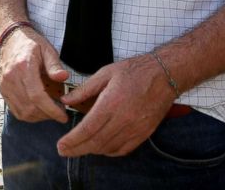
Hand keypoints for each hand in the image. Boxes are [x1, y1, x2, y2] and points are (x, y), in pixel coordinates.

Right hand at [0, 28, 69, 123]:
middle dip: (47, 114)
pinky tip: (38, 109)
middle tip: (59, 112)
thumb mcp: (47, 49)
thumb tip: (63, 77)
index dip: (51, 109)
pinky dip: (28, 115)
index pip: (37, 96)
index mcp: (23, 67)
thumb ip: (54, 65)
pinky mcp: (2, 90)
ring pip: (22, 112)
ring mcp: (5, 86)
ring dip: (38, 117)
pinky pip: (15, 110)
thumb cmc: (30, 44)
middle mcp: (11, 78)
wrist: (11, 39)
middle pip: (30, 107)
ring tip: (49, 110)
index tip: (63, 116)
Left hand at [57, 54, 175, 157]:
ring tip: (78, 148)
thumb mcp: (105, 73)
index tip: (60, 145)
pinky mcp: (143, 133)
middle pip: (96, 142)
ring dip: (91, 150)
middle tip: (63, 151)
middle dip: (77, 149)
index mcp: (111, 103)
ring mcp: (135, 129)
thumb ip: (84, 89)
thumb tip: (66, 100)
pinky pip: (123, 149)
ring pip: (108, 148)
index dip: (72, 140)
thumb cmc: (134, 71)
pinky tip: (100, 147)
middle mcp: (123, 120)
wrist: (164, 75)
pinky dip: (109, 151)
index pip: (87, 129)